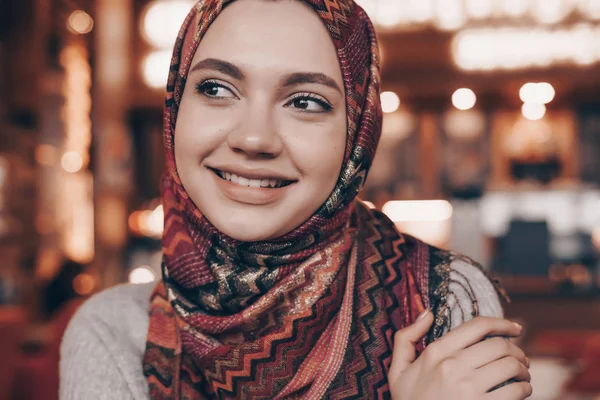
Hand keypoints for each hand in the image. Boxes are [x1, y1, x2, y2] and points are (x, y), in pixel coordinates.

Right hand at [388, 311, 531, 399]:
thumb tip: (428, 313)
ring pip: (511, 366)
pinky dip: (525, 389)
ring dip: (523, 369)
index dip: (502, 323)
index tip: (515, 328)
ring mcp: (468, 388)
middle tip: (521, 357)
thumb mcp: (397, 370)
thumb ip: (406, 338)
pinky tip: (521, 390)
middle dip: (516, 349)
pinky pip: (515, 391)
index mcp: (435, 352)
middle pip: (500, 345)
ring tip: (523, 374)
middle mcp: (452, 366)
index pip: (477, 326)